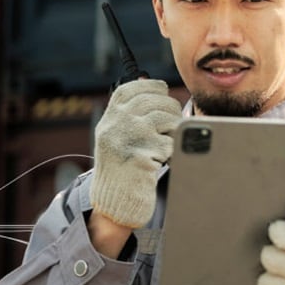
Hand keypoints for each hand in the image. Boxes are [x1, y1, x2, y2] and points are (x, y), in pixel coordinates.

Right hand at [89, 79, 181, 227]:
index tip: (162, 95)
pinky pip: (170, 142)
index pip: (132, 88)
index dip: (152, 87)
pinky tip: (164, 160)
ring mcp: (128, 139)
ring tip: (168, 143)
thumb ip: (130, 112)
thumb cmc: (123, 170)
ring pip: (166, 117)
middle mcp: (115, 124)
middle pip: (154, 100)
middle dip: (171, 110)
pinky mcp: (141, 155)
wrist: (115, 203)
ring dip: (174, 130)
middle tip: (172, 126)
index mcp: (110, 119)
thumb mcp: (118, 136)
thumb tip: (148, 81)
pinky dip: (173, 151)